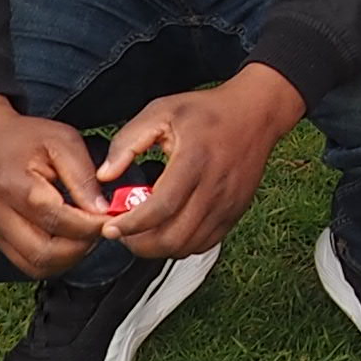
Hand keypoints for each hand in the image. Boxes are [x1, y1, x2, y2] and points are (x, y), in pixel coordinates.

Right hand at [0, 97, 116, 281]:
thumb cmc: (24, 138)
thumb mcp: (61, 141)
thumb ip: (83, 176)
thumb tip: (102, 210)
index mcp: (14, 186)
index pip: (56, 218)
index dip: (89, 223)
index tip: (111, 217)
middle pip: (44, 252)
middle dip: (81, 247)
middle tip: (100, 229)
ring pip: (36, 266)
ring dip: (68, 258)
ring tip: (86, 235)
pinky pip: (28, 265)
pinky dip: (54, 261)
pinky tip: (68, 241)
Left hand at [92, 62, 305, 259]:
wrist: (256, 114)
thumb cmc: (206, 112)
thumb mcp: (160, 112)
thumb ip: (127, 142)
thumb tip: (104, 176)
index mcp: (194, 160)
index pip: (160, 207)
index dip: (131, 225)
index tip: (110, 228)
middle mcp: (214, 187)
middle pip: (173, 237)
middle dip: (140, 243)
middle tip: (123, 233)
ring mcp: (228, 204)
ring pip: (187, 246)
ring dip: (159, 248)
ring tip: (142, 232)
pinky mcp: (234, 213)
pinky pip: (203, 244)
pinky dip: (181, 245)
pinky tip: (168, 229)